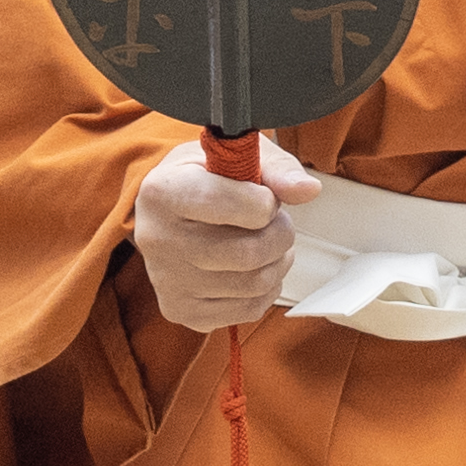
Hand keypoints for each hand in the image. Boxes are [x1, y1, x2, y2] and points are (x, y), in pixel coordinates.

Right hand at [129, 131, 314, 334]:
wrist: (168, 209)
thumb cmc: (206, 177)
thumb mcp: (236, 155)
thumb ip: (275, 168)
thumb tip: (308, 190)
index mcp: (162, 191)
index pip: (226, 205)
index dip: (265, 202)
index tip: (265, 197)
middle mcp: (156, 239)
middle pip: (248, 253)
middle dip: (280, 235)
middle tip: (276, 221)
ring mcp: (166, 280)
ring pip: (254, 284)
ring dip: (277, 261)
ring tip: (268, 241)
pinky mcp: (180, 309)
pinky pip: (248, 309)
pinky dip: (266, 289)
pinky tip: (255, 267)